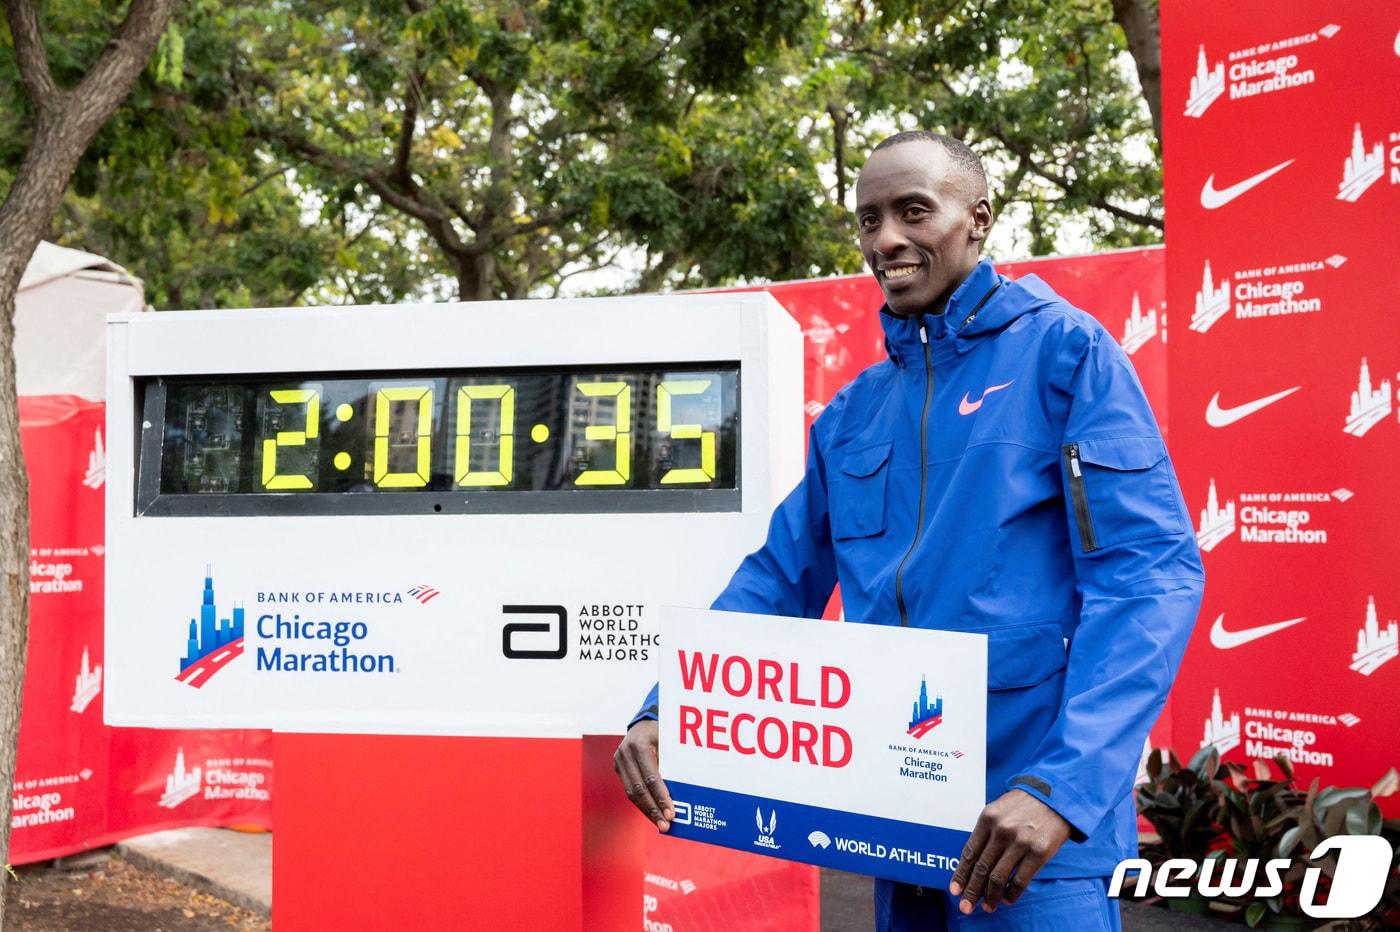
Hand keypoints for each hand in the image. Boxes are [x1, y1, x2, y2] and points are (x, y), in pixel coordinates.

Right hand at [613, 719, 674, 831]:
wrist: (643, 723)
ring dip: (646, 810)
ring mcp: (619, 761)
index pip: (650, 777)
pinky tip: (653, 813)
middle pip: (639, 788)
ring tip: (660, 824)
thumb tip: (687, 791)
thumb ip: (674, 762)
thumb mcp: (670, 741)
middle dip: (653, 808)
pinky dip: (642, 803)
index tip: (671, 812)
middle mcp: (625, 753)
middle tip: (665, 825)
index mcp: (639, 745)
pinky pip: (630, 790)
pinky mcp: (618, 768)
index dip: (661, 796)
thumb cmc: (662, 731)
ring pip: (632, 793)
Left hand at [947, 789, 1071, 912]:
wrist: (1055, 797)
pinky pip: (1021, 879)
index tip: (955, 890)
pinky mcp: (1039, 852)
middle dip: (972, 891)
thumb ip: (985, 832)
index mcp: (987, 819)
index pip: (969, 853)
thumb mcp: (998, 810)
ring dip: (991, 896)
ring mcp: (1020, 842)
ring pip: (999, 877)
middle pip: (981, 868)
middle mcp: (1001, 830)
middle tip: (966, 906)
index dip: (961, 875)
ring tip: (988, 906)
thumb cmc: (1023, 805)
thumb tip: (973, 862)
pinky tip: (1007, 899)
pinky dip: (1012, 893)